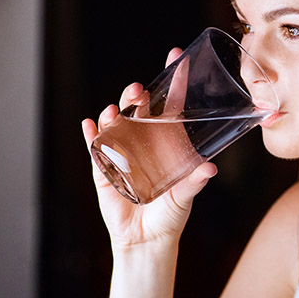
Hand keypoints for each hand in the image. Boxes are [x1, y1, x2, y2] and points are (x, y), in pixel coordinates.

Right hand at [81, 48, 217, 249]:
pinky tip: (89, 125)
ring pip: (115, 124)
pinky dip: (91, 136)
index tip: (177, 57)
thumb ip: (194, 182)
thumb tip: (209, 169)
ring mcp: (122, 153)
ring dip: (113, 114)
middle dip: (136, 95)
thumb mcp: (185, 197)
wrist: (146, 241)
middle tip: (138, 90)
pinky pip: (95, 148)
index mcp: (167, 142)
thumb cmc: (170, 215)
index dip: (174, 81)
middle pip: (138, 109)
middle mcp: (144, 142)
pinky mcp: (103, 170)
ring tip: (114, 110)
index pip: (171, 105)